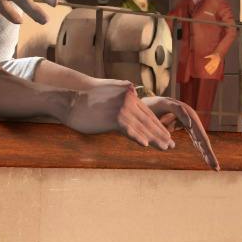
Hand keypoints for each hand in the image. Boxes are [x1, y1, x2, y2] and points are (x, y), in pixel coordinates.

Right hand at [59, 80, 179, 149]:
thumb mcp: (109, 93)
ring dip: (155, 139)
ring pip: (143, 126)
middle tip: (171, 144)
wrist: (70, 97)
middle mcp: (129, 98)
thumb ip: (122, 99)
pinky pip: (130, 130)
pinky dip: (138, 137)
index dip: (157, 124)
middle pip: (148, 119)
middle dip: (161, 133)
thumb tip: (131, 105)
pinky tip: (146, 145)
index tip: (167, 134)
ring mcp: (122, 107)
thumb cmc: (86, 98)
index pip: (147, 112)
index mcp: (129, 93)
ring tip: (165, 148)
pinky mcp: (114, 117)